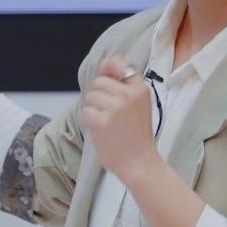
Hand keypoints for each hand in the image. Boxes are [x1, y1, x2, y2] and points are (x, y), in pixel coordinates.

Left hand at [82, 56, 159, 182]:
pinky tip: (102, 130)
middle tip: (110, 113)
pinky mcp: (101, 121)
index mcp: (140, 89)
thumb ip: (123, 86)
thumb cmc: (137, 134)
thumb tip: (104, 65)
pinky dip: (90, 121)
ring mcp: (114, 108)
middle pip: (99, 82)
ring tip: (107, 122)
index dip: (108, 68)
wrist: (140, 163)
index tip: (108, 78)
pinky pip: (86, 112)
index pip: (118, 63)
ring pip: (90, 97)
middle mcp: (128, 95)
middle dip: (99, 96)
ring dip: (93, 109)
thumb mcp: (138, 104)